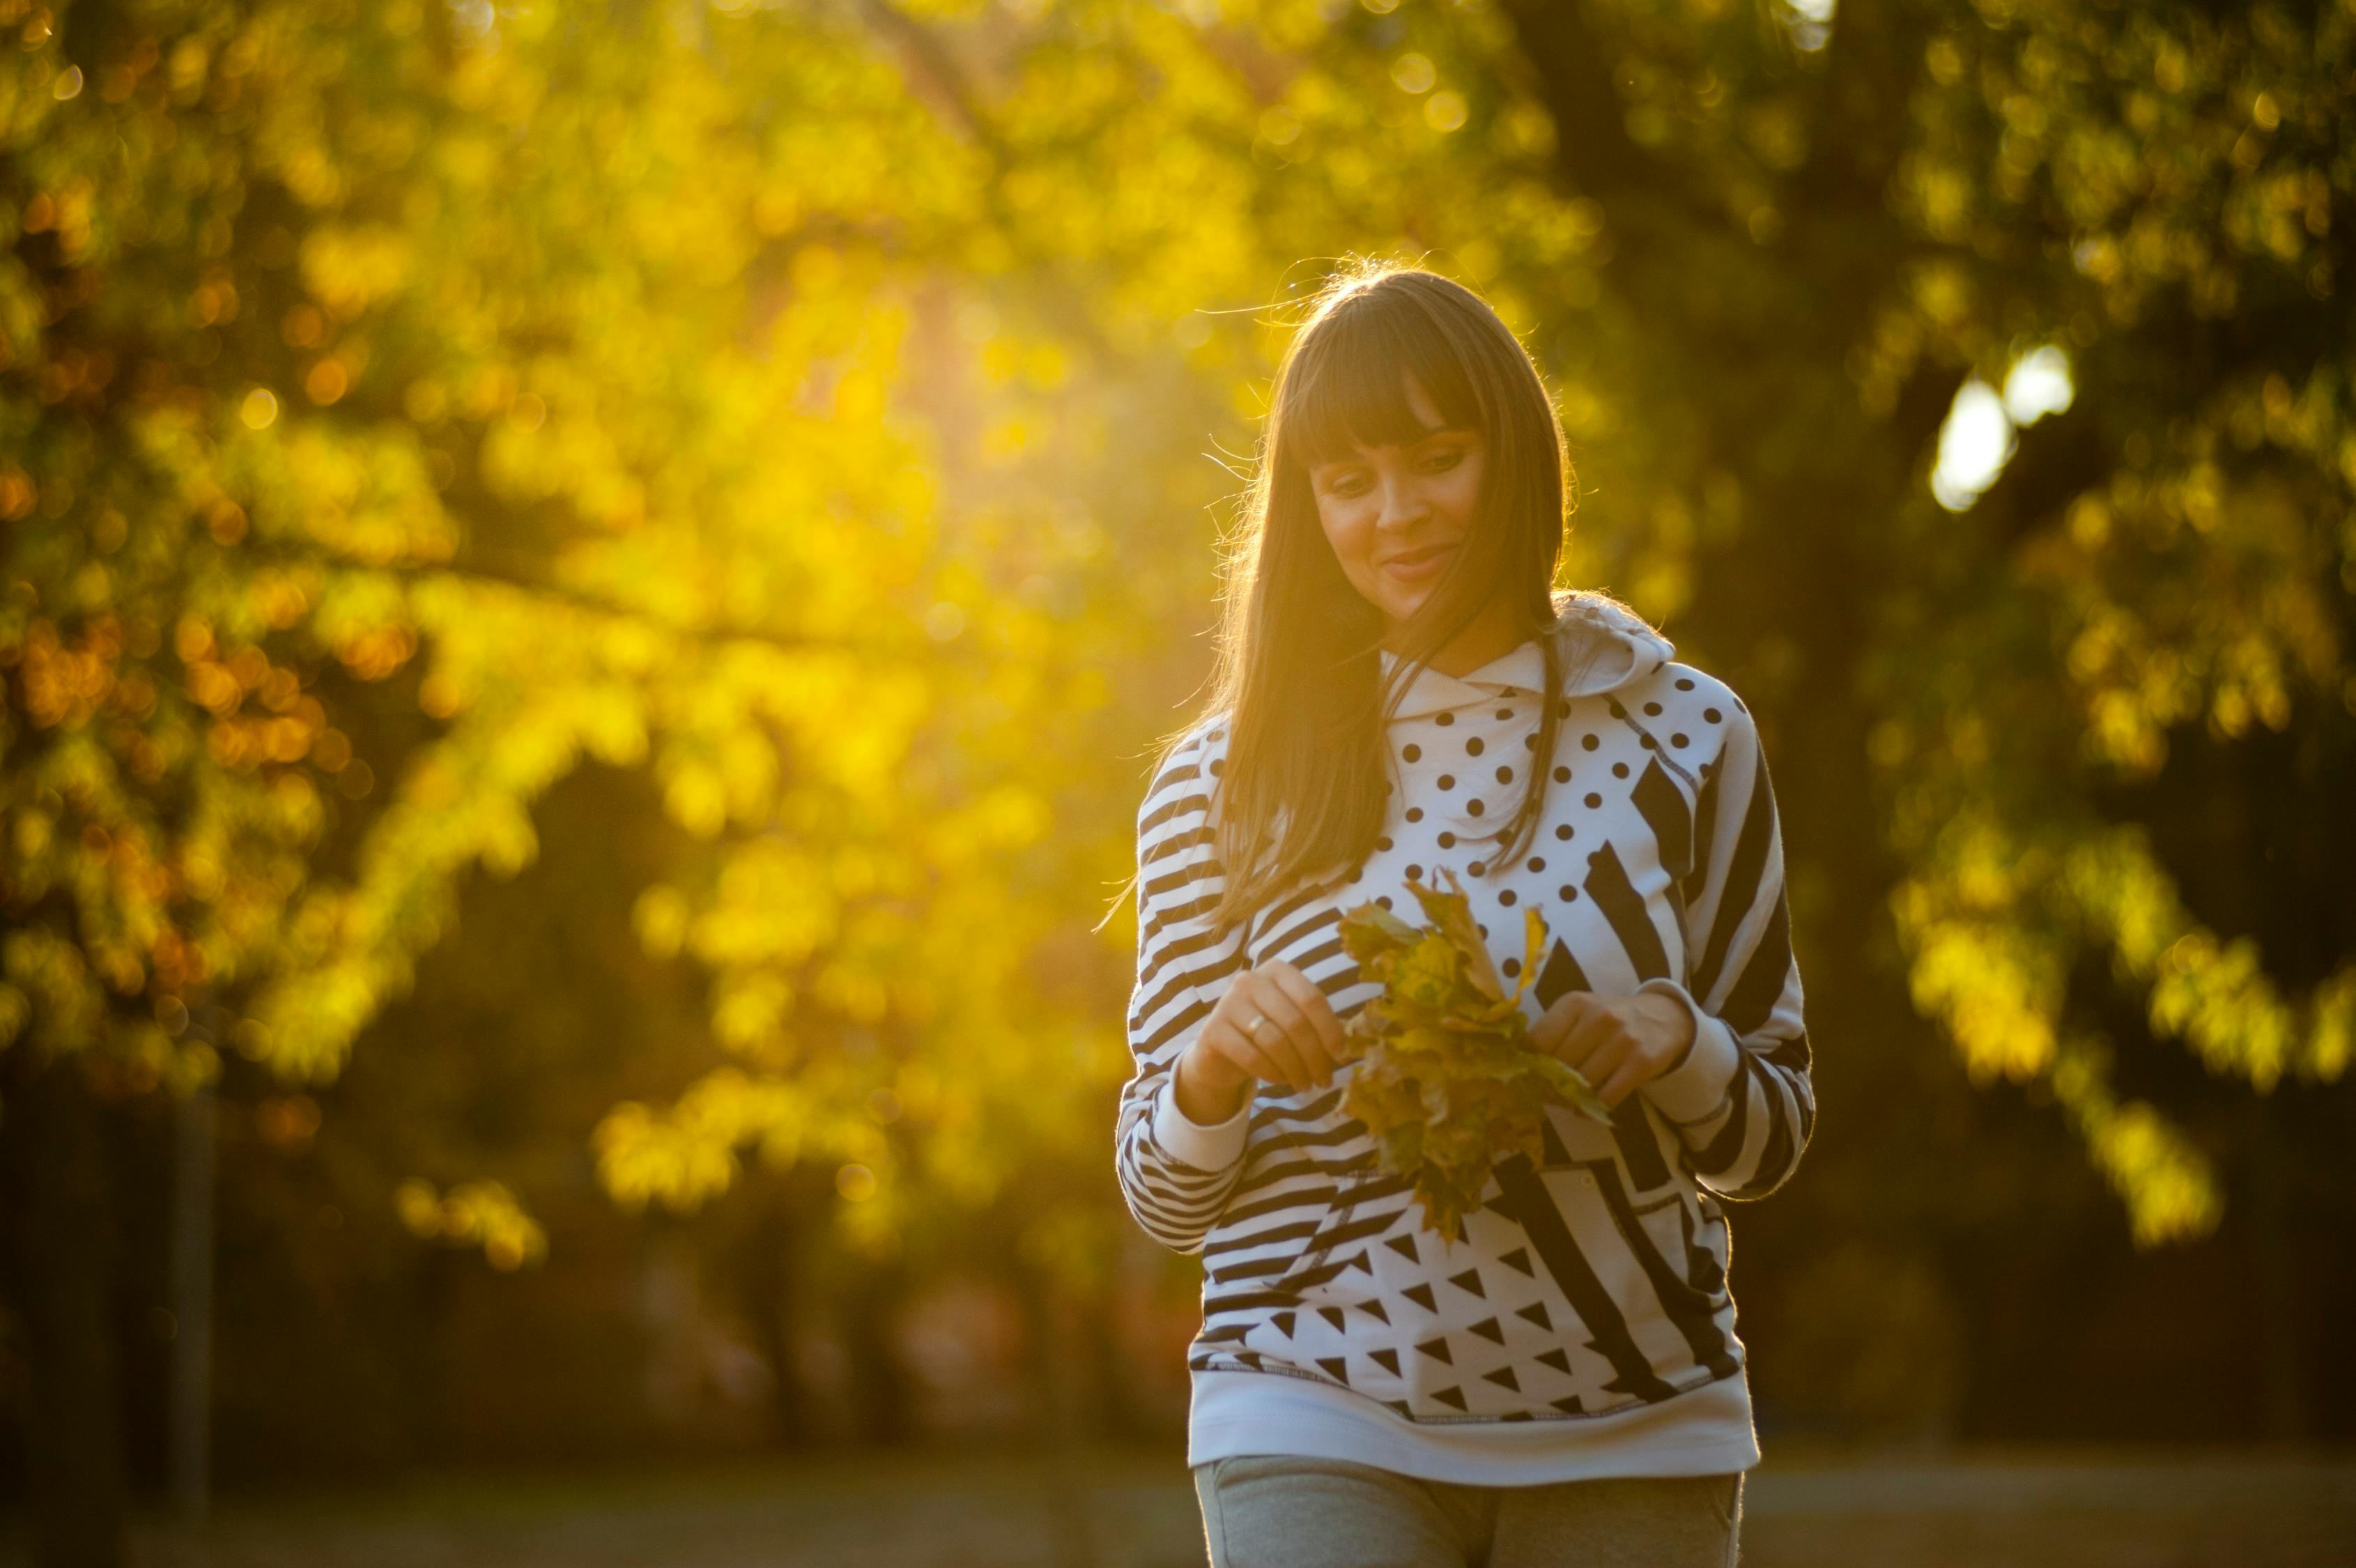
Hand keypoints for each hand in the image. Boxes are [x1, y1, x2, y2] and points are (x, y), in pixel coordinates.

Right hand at [1172, 959, 1347, 1123]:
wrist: (1221, 1053)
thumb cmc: (1265, 1033)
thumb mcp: (1292, 1022)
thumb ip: (1317, 1026)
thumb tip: (1348, 1048)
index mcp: (1277, 971)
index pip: (1312, 998)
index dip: (1330, 1030)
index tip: (1342, 1058)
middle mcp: (1250, 980)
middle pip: (1295, 1022)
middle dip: (1314, 1057)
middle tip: (1324, 1081)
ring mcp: (1228, 1003)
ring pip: (1274, 1041)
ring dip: (1296, 1069)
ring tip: (1305, 1085)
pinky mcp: (1213, 1030)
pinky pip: (1251, 1056)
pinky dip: (1271, 1073)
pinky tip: (1280, 1081)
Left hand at [1528, 989, 1695, 1111]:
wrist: (1663, 1018)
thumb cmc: (1609, 1019)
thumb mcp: (1579, 1015)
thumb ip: (1551, 1034)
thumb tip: (1518, 1066)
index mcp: (1575, 1003)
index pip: (1538, 1042)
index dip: (1530, 1065)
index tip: (1528, 1078)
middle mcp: (1599, 1017)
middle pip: (1560, 1065)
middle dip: (1551, 1085)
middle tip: (1549, 1095)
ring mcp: (1623, 1039)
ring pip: (1583, 1082)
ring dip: (1571, 1098)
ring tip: (1568, 1101)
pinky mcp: (1642, 1062)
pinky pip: (1608, 1095)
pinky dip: (1594, 1107)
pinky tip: (1588, 1108)